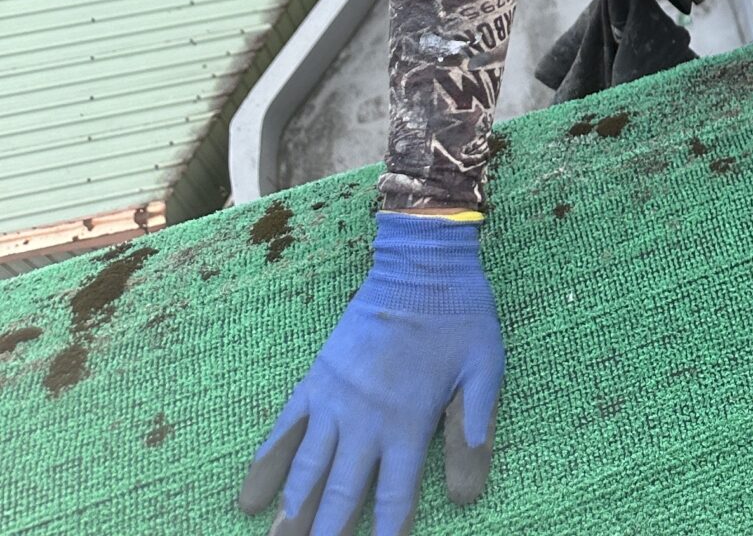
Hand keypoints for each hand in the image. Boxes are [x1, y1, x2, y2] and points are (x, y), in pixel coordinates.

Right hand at [237, 210, 503, 535]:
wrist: (421, 260)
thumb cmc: (460, 316)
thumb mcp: (484, 371)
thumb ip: (473, 433)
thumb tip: (467, 499)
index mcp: (407, 422)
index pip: (393, 500)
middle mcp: (364, 420)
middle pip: (340, 494)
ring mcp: (334, 400)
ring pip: (306, 471)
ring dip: (290, 514)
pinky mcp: (316, 378)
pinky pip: (284, 428)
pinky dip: (265, 464)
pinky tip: (249, 498)